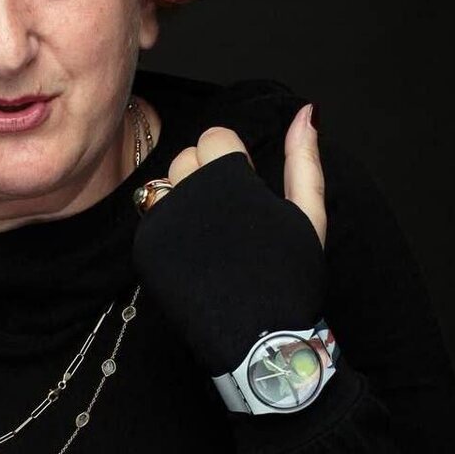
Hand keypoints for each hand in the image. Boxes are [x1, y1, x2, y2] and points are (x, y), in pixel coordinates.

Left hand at [132, 103, 327, 374]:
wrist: (260, 342)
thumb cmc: (290, 279)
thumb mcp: (309, 215)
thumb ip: (304, 159)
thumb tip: (307, 112)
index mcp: (229, 180)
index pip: (212, 136)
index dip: (229, 159)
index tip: (241, 188)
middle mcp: (190, 195)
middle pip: (185, 157)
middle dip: (203, 176)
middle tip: (228, 217)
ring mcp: (164, 224)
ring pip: (163, 186)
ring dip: (183, 202)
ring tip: (211, 237)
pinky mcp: (146, 251)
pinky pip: (150, 221)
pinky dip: (168, 232)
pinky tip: (194, 258)